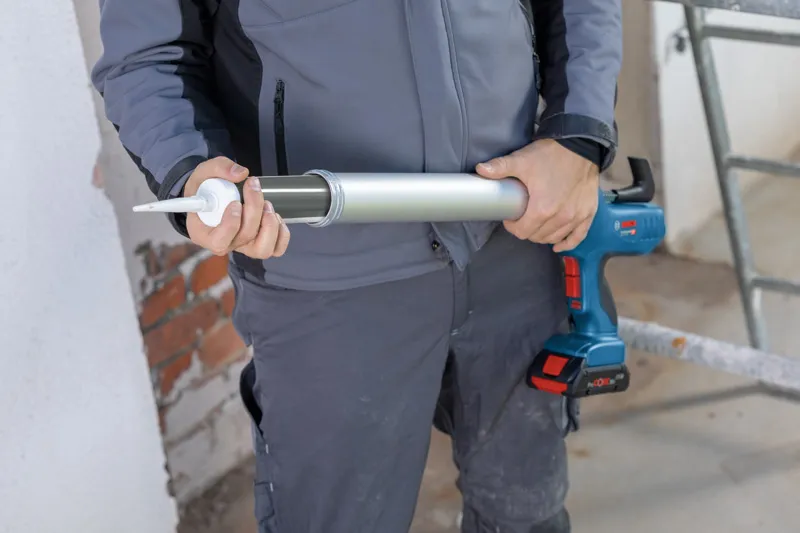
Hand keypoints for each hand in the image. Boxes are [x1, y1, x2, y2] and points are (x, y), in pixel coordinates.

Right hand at [184, 156, 290, 257]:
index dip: (231, 224)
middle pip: (245, 236)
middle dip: (254, 209)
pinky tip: (274, 216)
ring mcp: (243, 245)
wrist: (211, 196)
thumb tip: (240, 173)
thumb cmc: (205, 189)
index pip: (220, 241)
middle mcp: (225, 243)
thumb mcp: (203, 173)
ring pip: (263, 249)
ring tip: (266, 204)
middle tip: (252, 187)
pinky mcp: (258, 243)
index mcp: (204, 234)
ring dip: (270, 224)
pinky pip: (276, 249)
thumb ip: (219, 168)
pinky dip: (282, 233)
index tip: (236, 202)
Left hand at [476, 139, 598, 252]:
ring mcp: (576, 217)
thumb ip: (500, 167)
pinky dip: (567, 242)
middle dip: (527, 229)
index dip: (513, 226)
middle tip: (523, 218)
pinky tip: (558, 244)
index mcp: (542, 209)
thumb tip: (480, 170)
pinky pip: (578, 236)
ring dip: (543, 235)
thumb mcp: (522, 160)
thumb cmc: (551, 154)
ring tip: (537, 224)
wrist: (581, 144)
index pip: (522, 232)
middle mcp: (561, 217)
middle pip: (537, 236)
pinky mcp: (588, 213)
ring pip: (554, 237)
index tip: (511, 217)